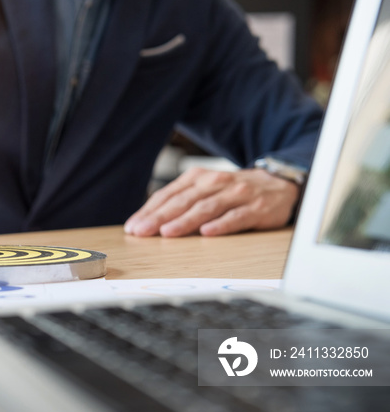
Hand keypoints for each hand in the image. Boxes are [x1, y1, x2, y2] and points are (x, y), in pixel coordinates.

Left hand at [124, 167, 300, 236]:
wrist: (279, 184)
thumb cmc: (233, 192)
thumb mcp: (205, 190)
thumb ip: (181, 203)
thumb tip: (149, 223)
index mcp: (198, 178)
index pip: (168, 195)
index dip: (149, 211)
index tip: (133, 227)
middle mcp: (215, 183)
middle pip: (183, 201)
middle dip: (159, 217)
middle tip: (142, 232)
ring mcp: (236, 194)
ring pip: (206, 208)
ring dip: (185, 221)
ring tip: (167, 232)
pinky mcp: (256, 207)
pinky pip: (236, 216)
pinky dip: (221, 224)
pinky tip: (208, 233)